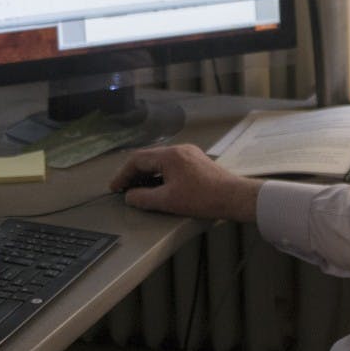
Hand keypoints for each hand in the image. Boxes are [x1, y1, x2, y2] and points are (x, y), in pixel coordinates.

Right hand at [109, 143, 261, 221]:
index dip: (123, 174)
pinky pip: (172, 164)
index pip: (137, 160)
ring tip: (140, 190)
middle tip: (124, 189)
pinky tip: (160, 187)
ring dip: (148, 174)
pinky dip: (161, 174)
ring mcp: (189, 154)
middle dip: (134, 174)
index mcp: (169, 155)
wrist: (234, 197)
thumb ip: (144, 198)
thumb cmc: (202, 198)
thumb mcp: (168, 201)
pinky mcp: (197, 161)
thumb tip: (129, 196)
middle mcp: (178, 149)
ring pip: (161, 161)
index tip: (115, 188)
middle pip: (148, 158)